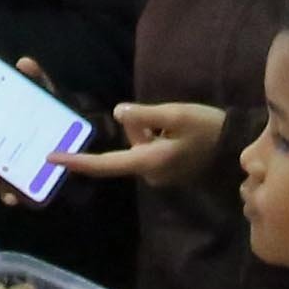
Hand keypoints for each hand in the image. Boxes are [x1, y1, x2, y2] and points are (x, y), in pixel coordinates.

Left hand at [64, 97, 233, 188]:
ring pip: (138, 147)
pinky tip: (178, 133)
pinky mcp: (165, 172)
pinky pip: (149, 151)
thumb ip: (145, 114)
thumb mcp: (176, 114)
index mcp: (148, 161)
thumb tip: (118, 113)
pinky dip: (156, 138)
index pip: (105, 164)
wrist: (235, 147)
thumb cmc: (208, 129)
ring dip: (150, 132)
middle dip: (139, 128)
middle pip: (126, 147)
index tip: (52, 158)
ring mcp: (158, 175)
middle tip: (167, 120)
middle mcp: (148, 174)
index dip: (77, 161)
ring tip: (177, 126)